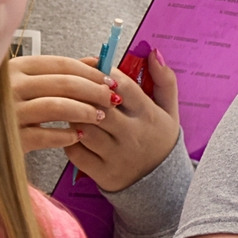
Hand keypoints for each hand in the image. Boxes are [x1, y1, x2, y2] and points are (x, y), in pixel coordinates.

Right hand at [8, 55, 116, 152]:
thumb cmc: (5, 105)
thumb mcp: (26, 82)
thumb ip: (58, 71)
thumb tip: (95, 61)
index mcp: (16, 67)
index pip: (61, 64)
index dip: (90, 72)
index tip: (109, 81)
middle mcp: (10, 86)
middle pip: (64, 83)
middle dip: (94, 91)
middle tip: (111, 100)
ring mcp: (9, 112)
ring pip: (58, 107)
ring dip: (85, 111)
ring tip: (100, 117)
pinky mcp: (11, 138)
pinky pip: (46, 136)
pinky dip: (66, 135)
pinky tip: (78, 136)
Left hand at [64, 49, 179, 191]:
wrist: (161, 185)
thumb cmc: (159, 139)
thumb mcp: (169, 110)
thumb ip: (165, 80)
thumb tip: (153, 52)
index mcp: (148, 115)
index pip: (121, 86)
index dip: (103, 73)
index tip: (96, 70)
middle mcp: (132, 135)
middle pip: (97, 106)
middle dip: (83, 93)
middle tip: (74, 87)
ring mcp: (116, 156)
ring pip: (83, 127)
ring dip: (73, 115)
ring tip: (72, 108)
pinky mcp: (102, 173)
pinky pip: (75, 151)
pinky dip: (68, 139)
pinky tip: (74, 132)